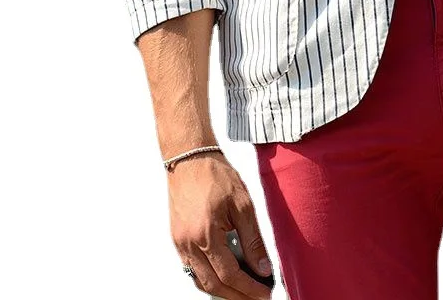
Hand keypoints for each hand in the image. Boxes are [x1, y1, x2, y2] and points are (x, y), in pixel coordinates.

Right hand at [167, 152, 273, 297]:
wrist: (190, 157)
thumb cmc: (215, 174)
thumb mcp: (242, 204)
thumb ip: (253, 240)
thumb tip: (263, 268)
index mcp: (206, 235)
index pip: (230, 275)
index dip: (249, 288)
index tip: (265, 293)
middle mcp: (189, 244)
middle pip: (214, 285)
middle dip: (237, 296)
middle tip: (257, 297)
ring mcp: (180, 243)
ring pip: (200, 281)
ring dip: (222, 291)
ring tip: (243, 291)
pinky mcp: (177, 239)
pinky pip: (191, 269)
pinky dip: (207, 278)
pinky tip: (222, 277)